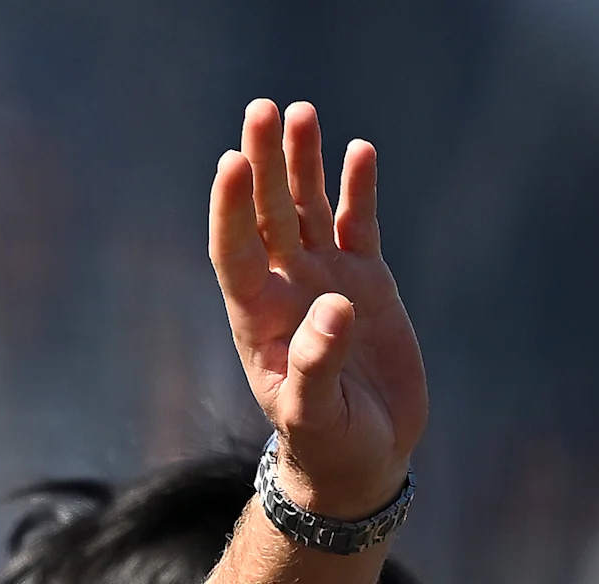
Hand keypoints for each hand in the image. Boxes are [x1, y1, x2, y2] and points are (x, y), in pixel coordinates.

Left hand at [209, 100, 428, 519]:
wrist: (361, 459)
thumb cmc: (328, 445)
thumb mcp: (317, 417)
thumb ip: (319, 366)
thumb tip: (335, 307)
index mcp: (260, 318)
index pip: (235, 251)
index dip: (231, 208)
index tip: (232, 163)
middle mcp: (286, 288)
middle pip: (268, 213)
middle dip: (265, 162)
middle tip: (262, 110)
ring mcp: (325, 279)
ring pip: (308, 208)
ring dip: (304, 162)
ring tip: (300, 112)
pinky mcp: (367, 281)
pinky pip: (358, 224)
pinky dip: (357, 189)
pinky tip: (359, 150)